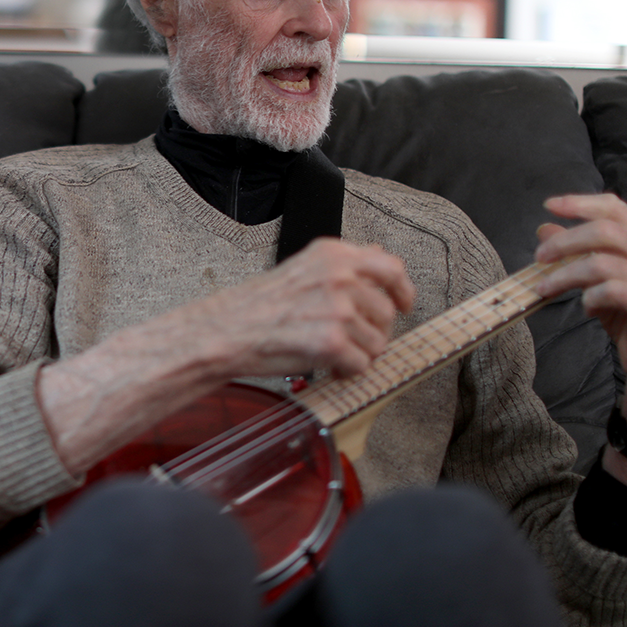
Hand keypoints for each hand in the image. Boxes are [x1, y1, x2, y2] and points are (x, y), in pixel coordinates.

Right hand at [39, 238, 414, 474]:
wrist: (224, 331)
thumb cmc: (257, 305)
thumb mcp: (303, 268)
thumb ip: (343, 266)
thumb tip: (382, 261)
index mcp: (333, 254)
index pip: (391, 267)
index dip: (402, 290)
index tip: (403, 303)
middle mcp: (340, 276)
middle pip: (388, 312)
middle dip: (373, 331)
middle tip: (344, 338)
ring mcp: (338, 309)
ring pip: (378, 343)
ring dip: (358, 353)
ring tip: (324, 350)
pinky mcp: (334, 343)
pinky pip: (362, 366)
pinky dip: (346, 372)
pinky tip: (323, 365)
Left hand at [534, 194, 626, 488]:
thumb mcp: (597, 278)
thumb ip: (576, 251)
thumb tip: (544, 228)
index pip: (613, 208)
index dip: (579, 203)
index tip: (549, 206)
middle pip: (603, 231)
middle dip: (564, 242)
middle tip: (539, 258)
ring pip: (602, 263)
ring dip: (565, 275)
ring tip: (546, 288)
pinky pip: (612, 291)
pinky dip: (590, 297)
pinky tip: (586, 308)